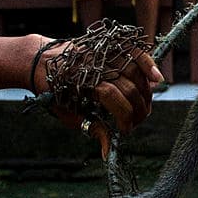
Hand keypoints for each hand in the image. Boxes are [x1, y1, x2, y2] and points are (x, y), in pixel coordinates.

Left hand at [35, 39, 160, 156]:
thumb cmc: (54, 91)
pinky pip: (135, 51)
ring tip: (145, 106)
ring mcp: (102, 52)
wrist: (40, 61)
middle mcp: (94, 64)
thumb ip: (93, 129)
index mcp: (80, 81)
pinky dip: (148, 64)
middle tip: (138, 121)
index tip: (126, 130)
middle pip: (129, 87)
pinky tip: (157, 79)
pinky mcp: (109, 44)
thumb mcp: (69, 114)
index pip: (114, 99)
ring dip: (146, 92)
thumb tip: (109, 152)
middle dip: (138, 109)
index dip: (125, 118)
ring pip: (135, 71)